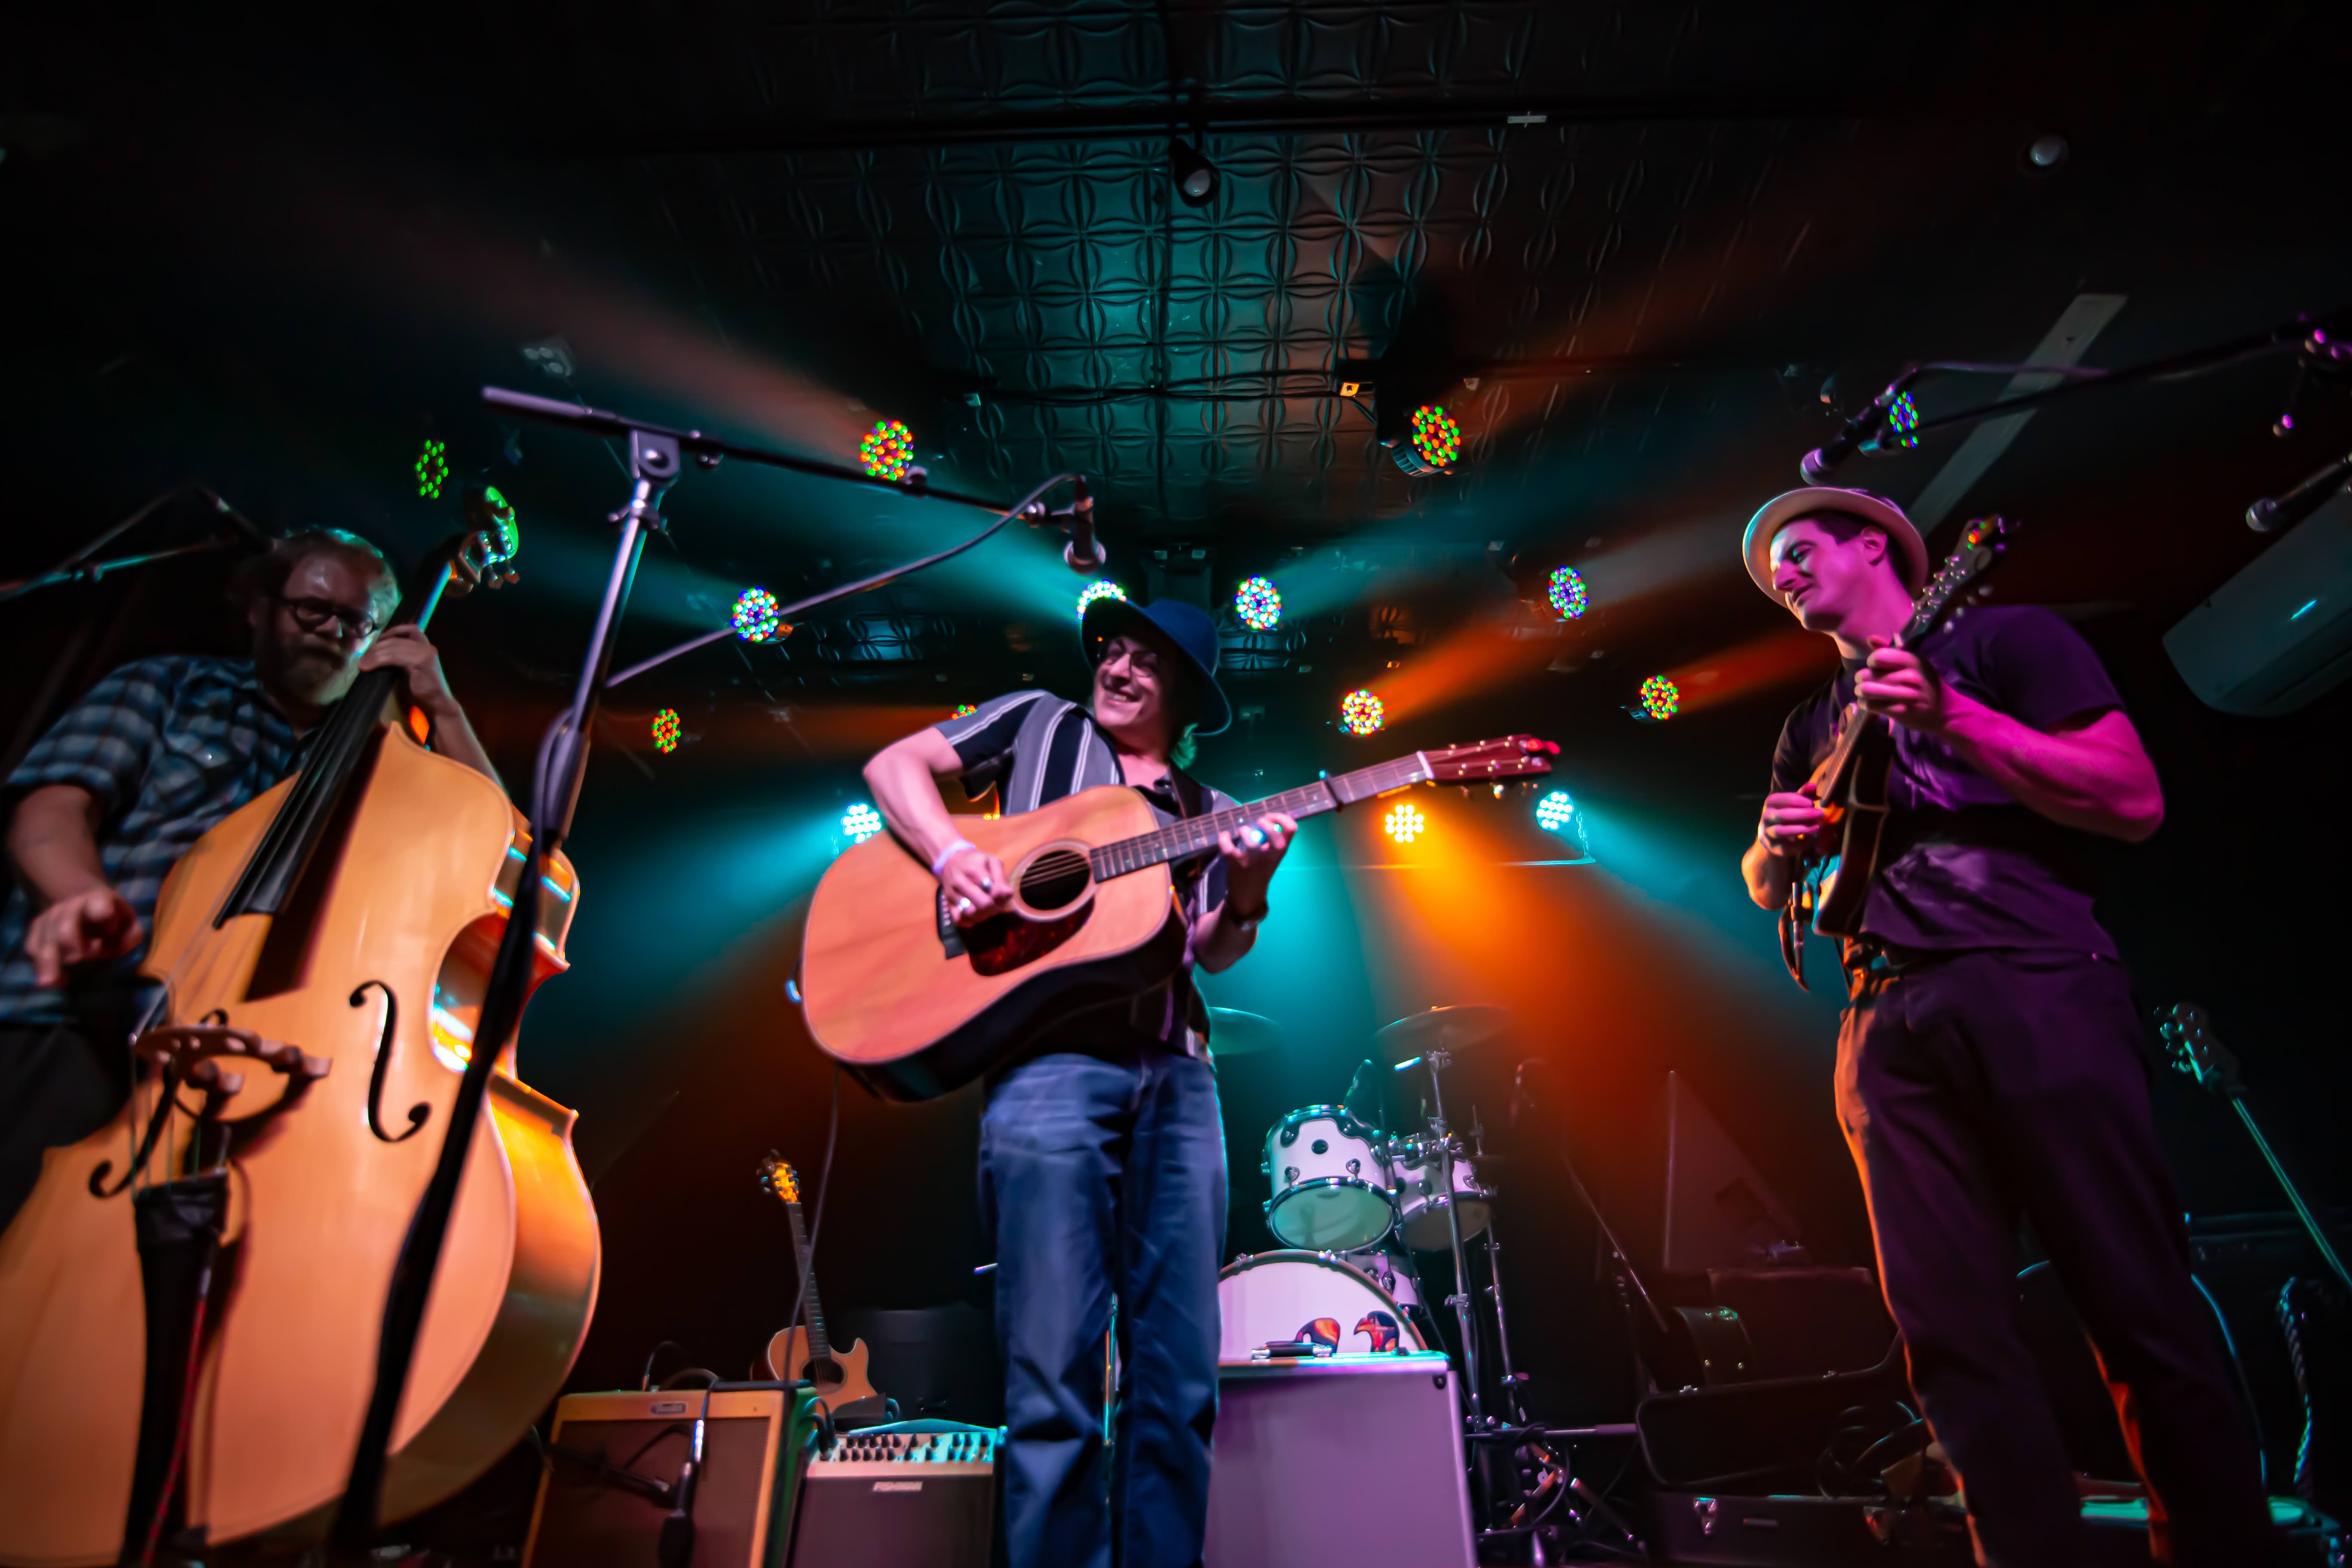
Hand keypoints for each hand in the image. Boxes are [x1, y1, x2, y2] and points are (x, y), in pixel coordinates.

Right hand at [24, 885, 143, 985]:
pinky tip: (54, 981)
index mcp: (99, 901)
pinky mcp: (38, 932)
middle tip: (80, 957)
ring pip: (44, 939)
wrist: (85, 904)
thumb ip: (131, 935)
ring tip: (53, 981)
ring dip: (48, 961)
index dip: (102, 911)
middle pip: (64, 924)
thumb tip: (121, 946)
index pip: (98, 902)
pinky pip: (33, 949)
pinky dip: (41, 966)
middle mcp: (71, 907)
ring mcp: (51, 918)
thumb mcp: (128, 924)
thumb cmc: (111, 920)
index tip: (108, 925)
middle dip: (70, 941)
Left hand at [360, 625, 456, 715]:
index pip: (410, 629)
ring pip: (393, 648)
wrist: (438, 703)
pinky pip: (394, 657)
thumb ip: (403, 658)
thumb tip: (379, 652)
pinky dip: (378, 661)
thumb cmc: (424, 690)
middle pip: (396, 640)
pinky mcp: (420, 662)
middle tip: (363, 658)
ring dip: (374, 655)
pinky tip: (369, 667)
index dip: (392, 632)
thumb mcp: (412, 669)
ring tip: (363, 664)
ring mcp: (425, 653)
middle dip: (376, 647)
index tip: (378, 641)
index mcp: (426, 647)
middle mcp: (427, 647)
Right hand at [940, 847, 1012, 926]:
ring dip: (984, 914)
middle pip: (983, 904)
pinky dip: (971, 921)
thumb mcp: (991, 862)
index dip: (1001, 896)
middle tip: (998, 905)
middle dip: (995, 907)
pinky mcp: (949, 905)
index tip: (1003, 895)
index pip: (992, 891)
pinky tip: (977, 914)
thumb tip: (1008, 894)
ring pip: (972, 913)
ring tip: (988, 909)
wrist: (951, 862)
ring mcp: (952, 895)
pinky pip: (960, 920)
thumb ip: (1000, 877)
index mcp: (973, 870)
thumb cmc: (975, 861)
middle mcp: (960, 883)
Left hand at [1217, 811, 1295, 912]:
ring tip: (1243, 832)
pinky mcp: (1237, 864)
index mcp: (1280, 852)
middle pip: (1275, 835)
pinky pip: (1228, 847)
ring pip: (1250, 840)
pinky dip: (1224, 839)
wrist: (1247, 895)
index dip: (1282, 817)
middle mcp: (1269, 856)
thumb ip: (1274, 839)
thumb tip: (1270, 818)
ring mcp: (1253, 860)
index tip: (1272, 817)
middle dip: (1266, 823)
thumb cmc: (1261, 870)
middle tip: (1258, 823)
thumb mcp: (1273, 856)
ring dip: (1244, 831)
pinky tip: (1225, 836)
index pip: (1291, 829)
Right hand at [1757, 783, 1826, 857]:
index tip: (1812, 803)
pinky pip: (1784, 847)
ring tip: (1817, 827)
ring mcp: (1767, 833)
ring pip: (1780, 831)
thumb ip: (1803, 795)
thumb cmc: (1788, 814)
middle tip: (1820, 814)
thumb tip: (1812, 786)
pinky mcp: (1772, 847)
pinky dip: (1797, 844)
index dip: (1796, 800)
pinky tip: (1809, 840)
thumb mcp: (1795, 803)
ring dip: (1800, 829)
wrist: (1774, 836)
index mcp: (1770, 804)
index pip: (1779, 799)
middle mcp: (1765, 818)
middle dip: (1802, 815)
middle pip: (1781, 816)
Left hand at [1854, 638, 1958, 733]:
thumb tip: (1870, 639)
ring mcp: (1906, 695)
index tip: (1875, 667)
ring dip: (1861, 692)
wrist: (1944, 711)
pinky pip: (1870, 705)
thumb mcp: (1913, 663)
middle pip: (1869, 674)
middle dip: (1862, 678)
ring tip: (1864, 692)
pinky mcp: (1900, 712)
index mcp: (1912, 661)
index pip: (1878, 657)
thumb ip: (1890, 651)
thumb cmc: (1924, 684)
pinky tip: (1870, 703)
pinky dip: (1865, 704)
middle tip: (1865, 681)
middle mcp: (1910, 676)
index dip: (1872, 662)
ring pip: (1866, 690)